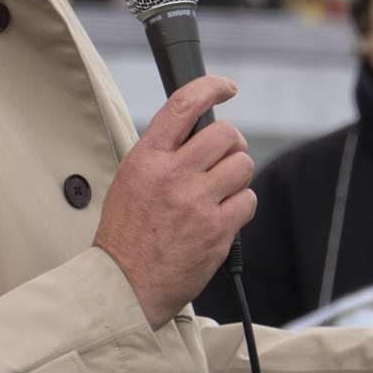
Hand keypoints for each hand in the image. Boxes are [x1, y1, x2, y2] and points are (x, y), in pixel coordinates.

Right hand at [94, 76, 254, 328]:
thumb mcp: (130, 179)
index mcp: (147, 158)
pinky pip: (248, 200)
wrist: (124, 285)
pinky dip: (241, 205)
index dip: (211, 87)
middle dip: (232, 143)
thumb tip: (195, 132)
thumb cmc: (125, 234)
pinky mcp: (217, 230)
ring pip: (242, 164)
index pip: (183, 105)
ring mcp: (197, 202)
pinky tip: (222, 215)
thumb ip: (160, 154)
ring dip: (237, 175)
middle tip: (224, 157)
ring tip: (221, 190)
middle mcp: (173, 175)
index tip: (226, 87)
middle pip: (225, 134)